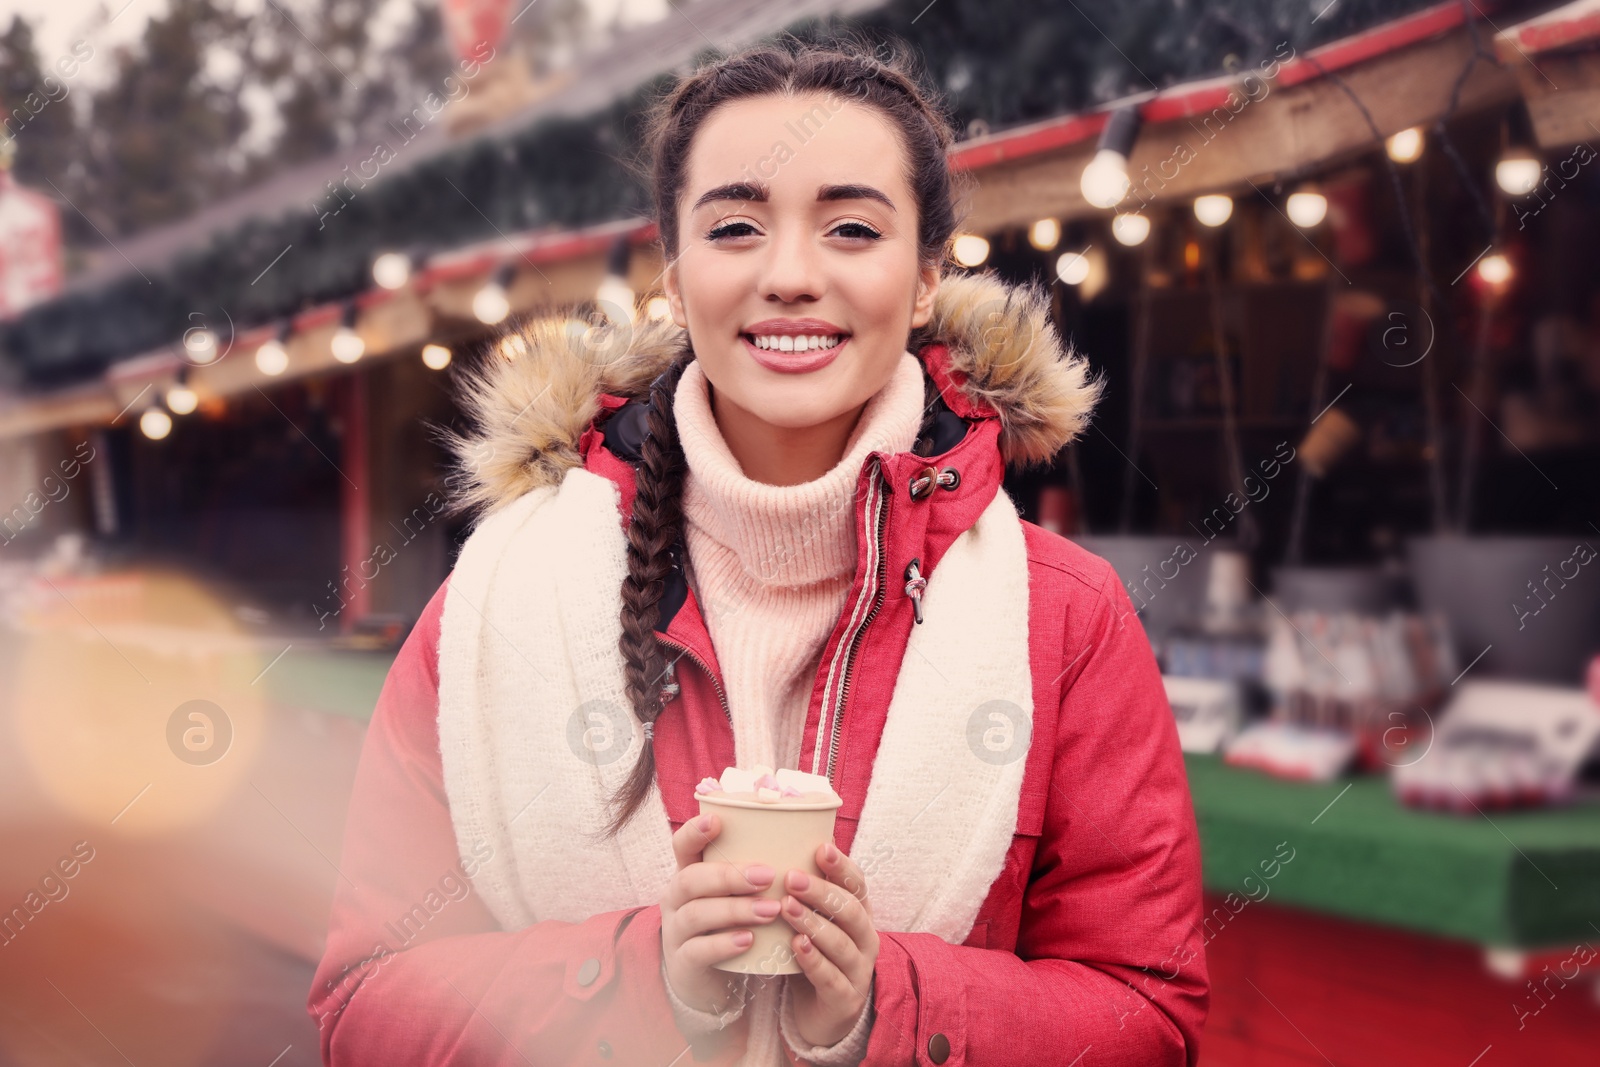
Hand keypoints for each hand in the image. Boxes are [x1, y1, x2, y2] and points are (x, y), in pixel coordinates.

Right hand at [660, 813, 776, 1019]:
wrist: (711, 982)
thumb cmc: (732, 927)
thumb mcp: (737, 897)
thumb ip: (758, 874)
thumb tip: (811, 844)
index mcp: (689, 875)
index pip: (682, 846)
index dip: (695, 831)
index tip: (717, 820)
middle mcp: (676, 900)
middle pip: (690, 879)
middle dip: (728, 875)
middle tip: (768, 876)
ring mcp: (676, 932)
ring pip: (696, 913)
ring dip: (735, 910)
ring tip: (770, 910)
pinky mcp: (683, 964)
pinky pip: (698, 951)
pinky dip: (723, 944)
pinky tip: (748, 940)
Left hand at [782, 842, 879, 1046]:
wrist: (821, 1015)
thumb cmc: (815, 957)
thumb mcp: (814, 922)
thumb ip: (805, 893)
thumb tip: (782, 846)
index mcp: (860, 916)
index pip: (858, 885)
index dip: (842, 866)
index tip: (821, 848)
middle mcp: (865, 940)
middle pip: (850, 911)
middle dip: (822, 892)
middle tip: (791, 878)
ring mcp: (858, 971)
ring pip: (841, 943)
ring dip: (813, 923)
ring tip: (787, 908)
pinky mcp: (845, 1000)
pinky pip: (831, 978)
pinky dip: (814, 960)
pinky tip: (796, 946)